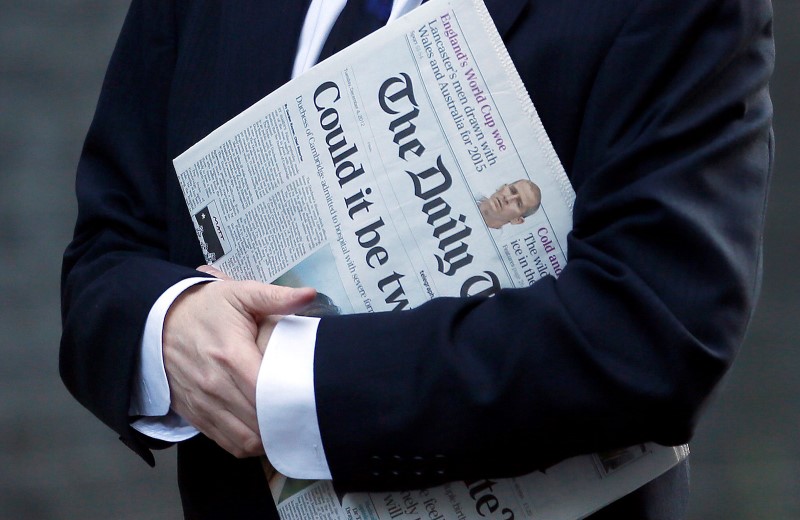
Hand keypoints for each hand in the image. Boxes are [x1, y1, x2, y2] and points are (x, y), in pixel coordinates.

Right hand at [163, 266, 315, 457]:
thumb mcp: (239, 293)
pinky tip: (262, 430)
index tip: (307, 395)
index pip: (266, 391)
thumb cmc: (205, 308)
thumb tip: (309, 294)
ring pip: (245, 439)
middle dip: (284, 419)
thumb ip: (276, 297)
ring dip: (268, 436)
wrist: (156, 320)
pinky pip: (227, 443)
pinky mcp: (195, 415)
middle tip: (303, 411)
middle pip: (259, 420)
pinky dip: (248, 443)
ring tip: (286, 423)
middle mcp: (215, 385)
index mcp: (231, 355)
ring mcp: (204, 403)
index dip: (290, 399)